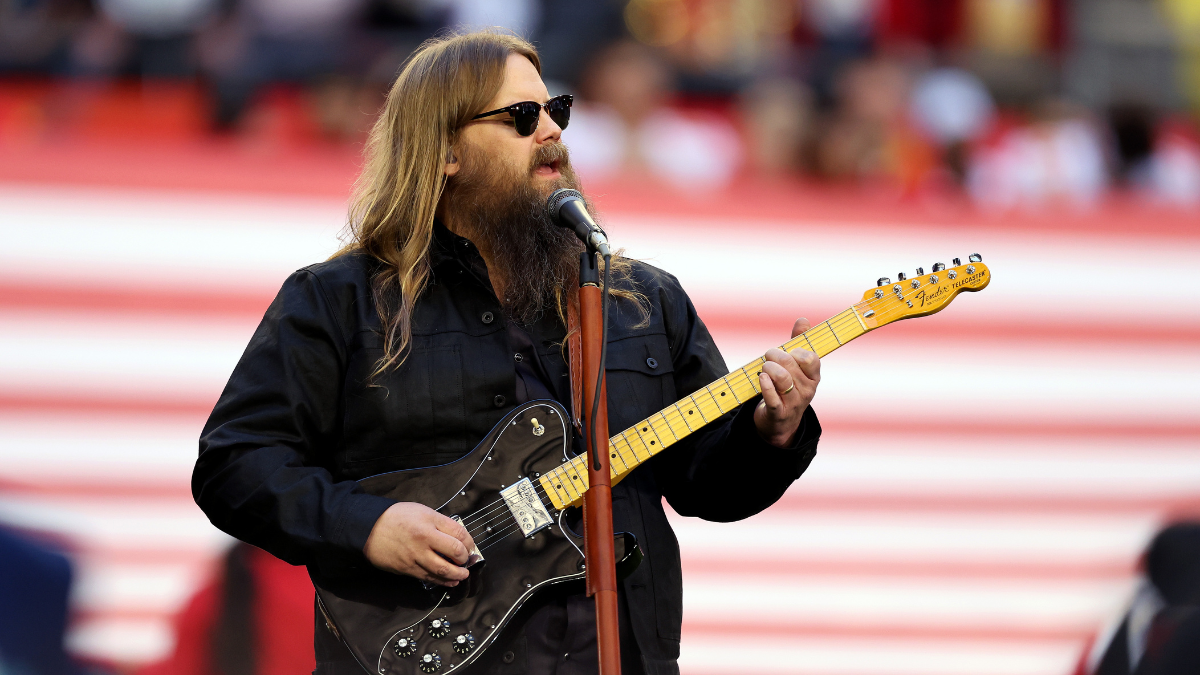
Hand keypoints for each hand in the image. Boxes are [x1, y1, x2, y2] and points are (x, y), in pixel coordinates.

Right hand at [363, 502, 475, 585]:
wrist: (369, 529)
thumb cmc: (395, 518)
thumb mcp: (421, 511)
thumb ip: (440, 522)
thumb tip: (457, 536)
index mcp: (429, 521)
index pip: (459, 533)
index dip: (469, 542)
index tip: (470, 546)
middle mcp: (424, 539)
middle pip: (455, 552)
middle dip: (465, 559)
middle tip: (467, 560)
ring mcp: (416, 556)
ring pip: (443, 570)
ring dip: (458, 574)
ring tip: (463, 574)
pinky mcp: (408, 569)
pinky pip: (429, 577)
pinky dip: (442, 581)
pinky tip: (449, 581)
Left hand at [753, 317, 819, 447]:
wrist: (780, 423)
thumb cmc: (788, 388)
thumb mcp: (797, 367)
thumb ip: (799, 343)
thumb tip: (803, 320)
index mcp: (813, 377)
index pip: (811, 358)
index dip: (795, 351)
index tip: (787, 352)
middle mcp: (807, 390)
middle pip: (791, 364)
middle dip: (775, 355)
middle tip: (768, 357)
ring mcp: (794, 402)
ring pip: (782, 378)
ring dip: (768, 368)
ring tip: (764, 369)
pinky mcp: (778, 413)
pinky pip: (772, 396)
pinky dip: (764, 384)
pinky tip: (761, 378)